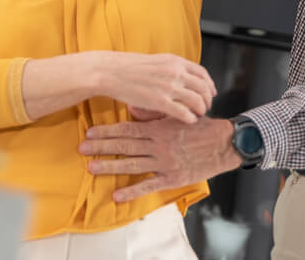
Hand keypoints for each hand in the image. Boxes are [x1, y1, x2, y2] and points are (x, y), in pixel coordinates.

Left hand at [79, 116, 242, 201]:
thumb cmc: (200, 126)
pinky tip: (116, 196)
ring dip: (110, 167)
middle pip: (124, 146)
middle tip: (81, 148)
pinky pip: (148, 186)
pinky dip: (132, 192)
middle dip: (101, 147)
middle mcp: (158, 146)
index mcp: (158, 128)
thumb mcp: (178, 114)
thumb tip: (132, 108)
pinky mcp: (172, 178)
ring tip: (91, 167)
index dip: (107, 132)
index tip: (90, 132)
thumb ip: (154, 113)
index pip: (127, 129)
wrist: (223, 143)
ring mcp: (164, 163)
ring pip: (132, 165)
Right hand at [94, 52, 217, 123]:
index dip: (210, 84)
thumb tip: (184, 76)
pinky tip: (190, 120)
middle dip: (208, 99)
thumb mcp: (156, 61)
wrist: (112, 72)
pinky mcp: (160, 101)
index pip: (202, 73)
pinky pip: (184, 112)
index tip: (211, 92)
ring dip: (201, 109)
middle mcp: (175, 72)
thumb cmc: (130, 67)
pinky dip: (191, 118)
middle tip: (206, 106)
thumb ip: (172, 68)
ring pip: (197, 100)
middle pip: (203, 87)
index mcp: (175, 61)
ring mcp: (169, 87)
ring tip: (199, 114)